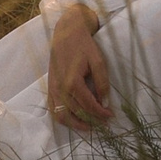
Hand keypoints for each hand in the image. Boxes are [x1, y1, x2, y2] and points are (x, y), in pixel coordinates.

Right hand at [45, 4, 112, 131]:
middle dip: (91, 121)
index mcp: (72, 82)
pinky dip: (63, 119)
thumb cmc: (84, 45)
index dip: (101, 113)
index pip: (88, 105)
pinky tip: (74, 120)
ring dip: (76, 125)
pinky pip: (53, 110)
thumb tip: (105, 102)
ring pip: (62, 116)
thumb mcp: (98, 61)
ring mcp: (52, 90)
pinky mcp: (49, 89)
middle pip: (76, 113)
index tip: (110, 116)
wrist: (66, 33)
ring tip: (90, 126)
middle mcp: (60, 89)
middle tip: (103, 124)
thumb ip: (102, 82)